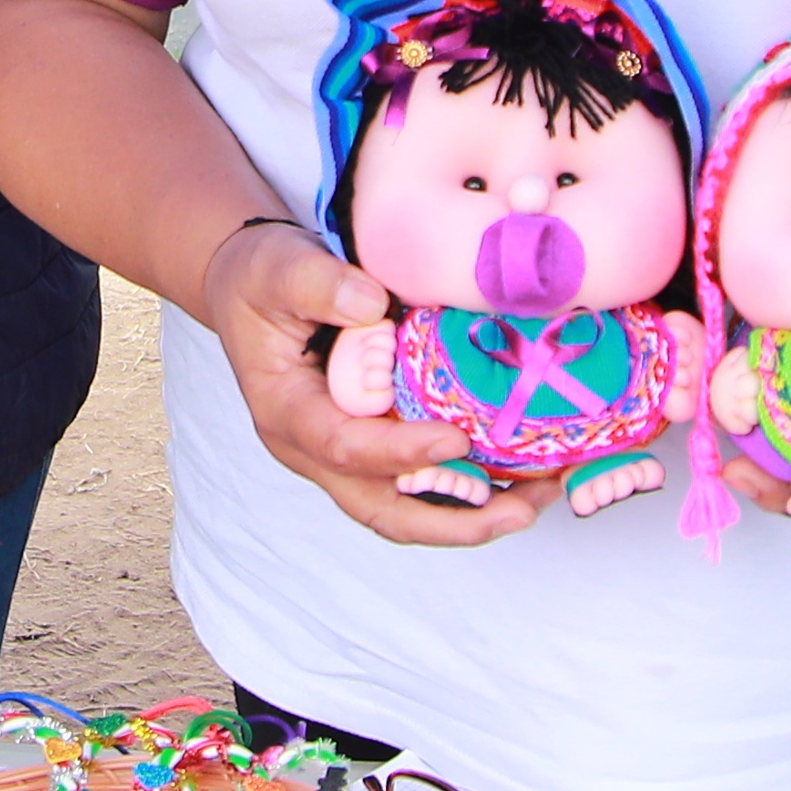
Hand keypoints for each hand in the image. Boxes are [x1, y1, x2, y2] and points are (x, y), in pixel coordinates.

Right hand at [206, 219, 553, 549]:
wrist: (251, 286)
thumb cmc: (261, 278)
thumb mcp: (277, 268)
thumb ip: (318, 284)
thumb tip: (370, 305)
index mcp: (287, 412)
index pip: (345, 447)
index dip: (402, 451)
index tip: (456, 439)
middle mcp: (315, 450)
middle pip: (384, 509)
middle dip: (454, 522)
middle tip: (521, 511)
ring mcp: (346, 455)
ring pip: (409, 508)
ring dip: (474, 514)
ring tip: (539, 499)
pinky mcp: (374, 443)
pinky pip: (423, 481)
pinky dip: (472, 487)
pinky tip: (523, 473)